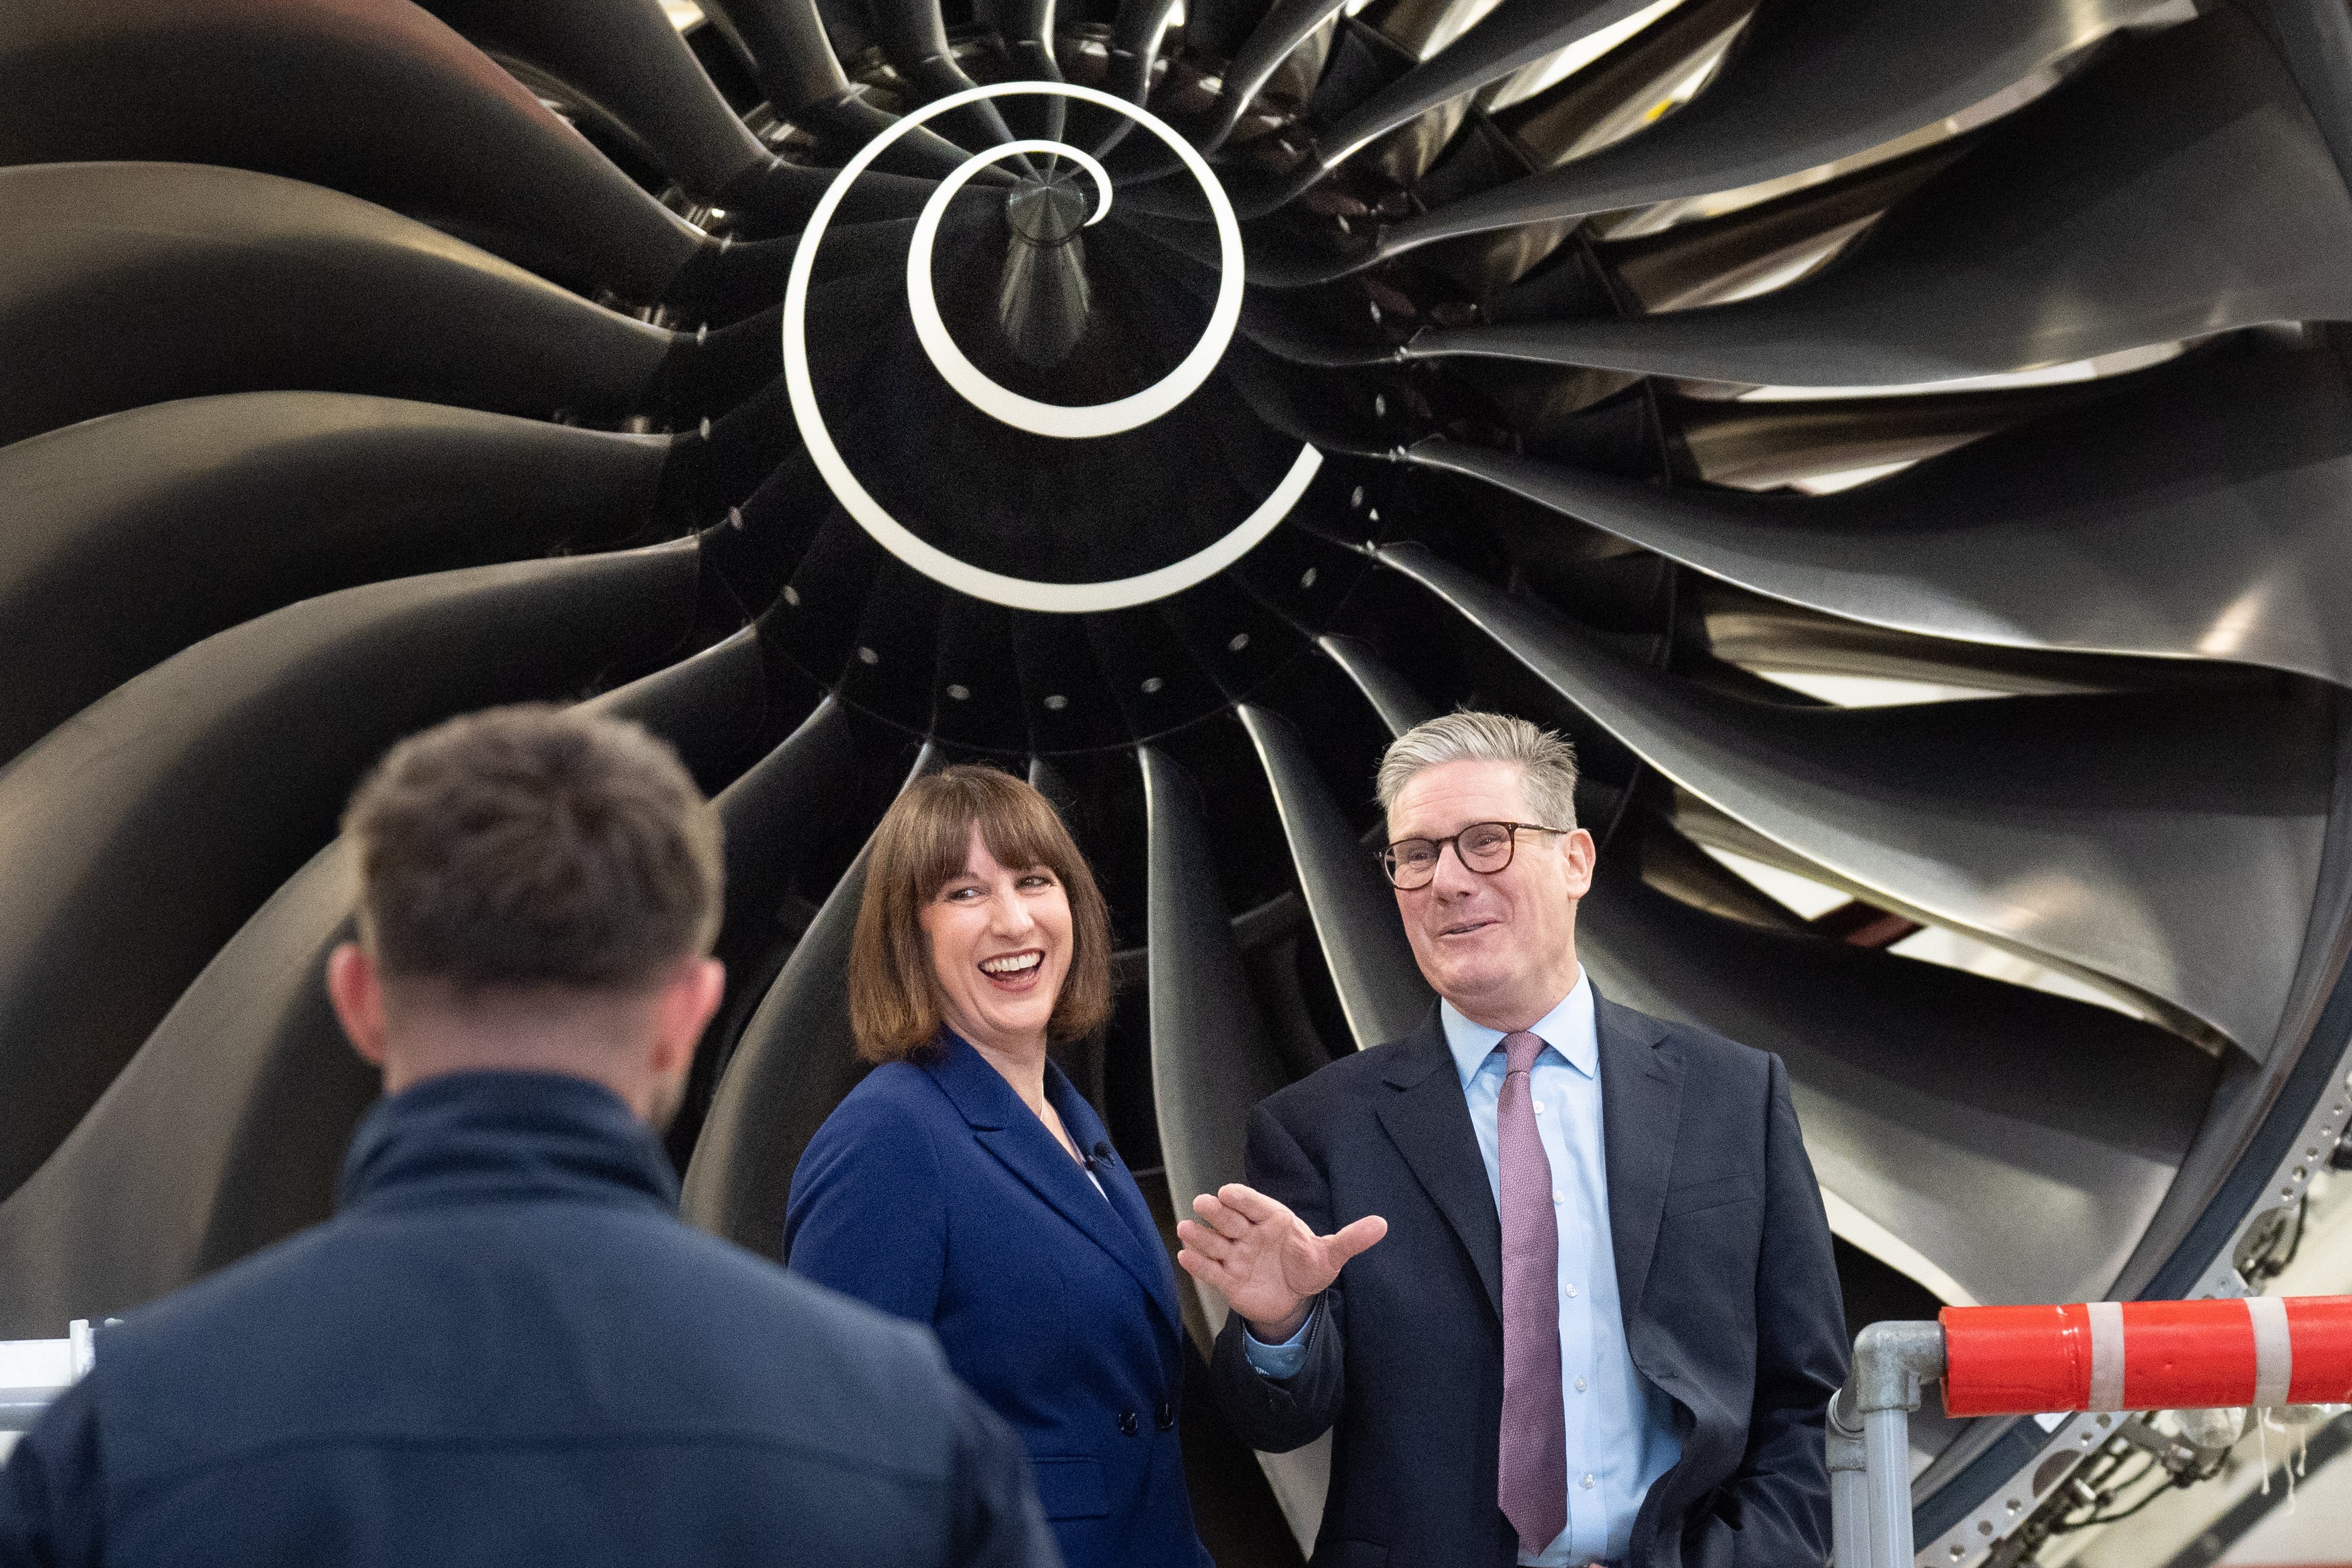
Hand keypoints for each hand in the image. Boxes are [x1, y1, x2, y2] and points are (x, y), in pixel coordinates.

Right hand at [1176, 1183, 1386, 1341]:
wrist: (1293, 1300)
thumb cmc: (1308, 1267)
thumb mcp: (1331, 1254)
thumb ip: (1351, 1239)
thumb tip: (1383, 1224)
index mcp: (1273, 1219)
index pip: (1254, 1203)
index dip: (1241, 1198)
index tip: (1229, 1192)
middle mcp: (1249, 1234)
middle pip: (1229, 1219)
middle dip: (1216, 1212)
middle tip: (1204, 1203)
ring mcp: (1235, 1256)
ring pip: (1214, 1243)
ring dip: (1199, 1236)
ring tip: (1186, 1230)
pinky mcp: (1227, 1280)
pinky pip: (1210, 1271)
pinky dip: (1197, 1265)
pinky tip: (1185, 1257)